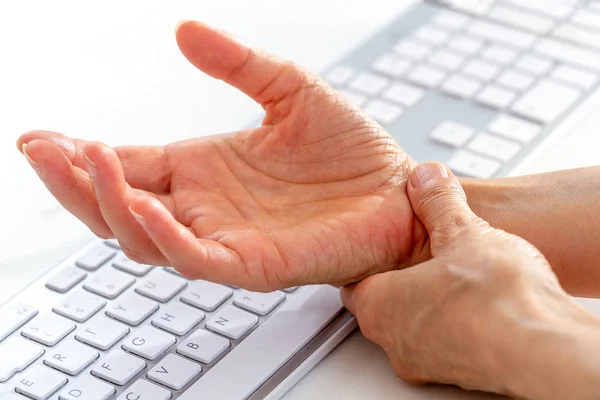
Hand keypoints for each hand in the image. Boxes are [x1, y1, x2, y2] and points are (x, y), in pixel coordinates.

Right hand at [17, 21, 422, 290]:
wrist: (398, 191)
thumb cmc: (351, 152)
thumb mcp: (291, 90)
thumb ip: (239, 64)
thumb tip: (185, 31)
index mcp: (205, 170)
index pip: (128, 166)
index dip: (79, 155)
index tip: (38, 136)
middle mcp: (206, 207)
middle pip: (119, 206)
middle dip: (75, 183)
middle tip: (43, 151)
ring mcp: (226, 238)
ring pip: (144, 237)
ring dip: (108, 204)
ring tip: (89, 162)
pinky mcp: (255, 263)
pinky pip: (196, 259)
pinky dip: (163, 237)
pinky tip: (143, 205)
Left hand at [342, 162, 599, 398]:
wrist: (543, 347)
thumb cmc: (495, 297)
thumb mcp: (462, 231)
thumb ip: (438, 203)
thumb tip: (425, 178)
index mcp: (379, 303)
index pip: (354, 284)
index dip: (371, 263)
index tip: (385, 250)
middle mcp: (394, 340)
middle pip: (383, 307)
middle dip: (402, 283)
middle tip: (425, 262)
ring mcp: (425, 363)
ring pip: (415, 329)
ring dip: (431, 306)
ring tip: (460, 282)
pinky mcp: (458, 376)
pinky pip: (446, 345)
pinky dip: (456, 327)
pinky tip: (482, 307)